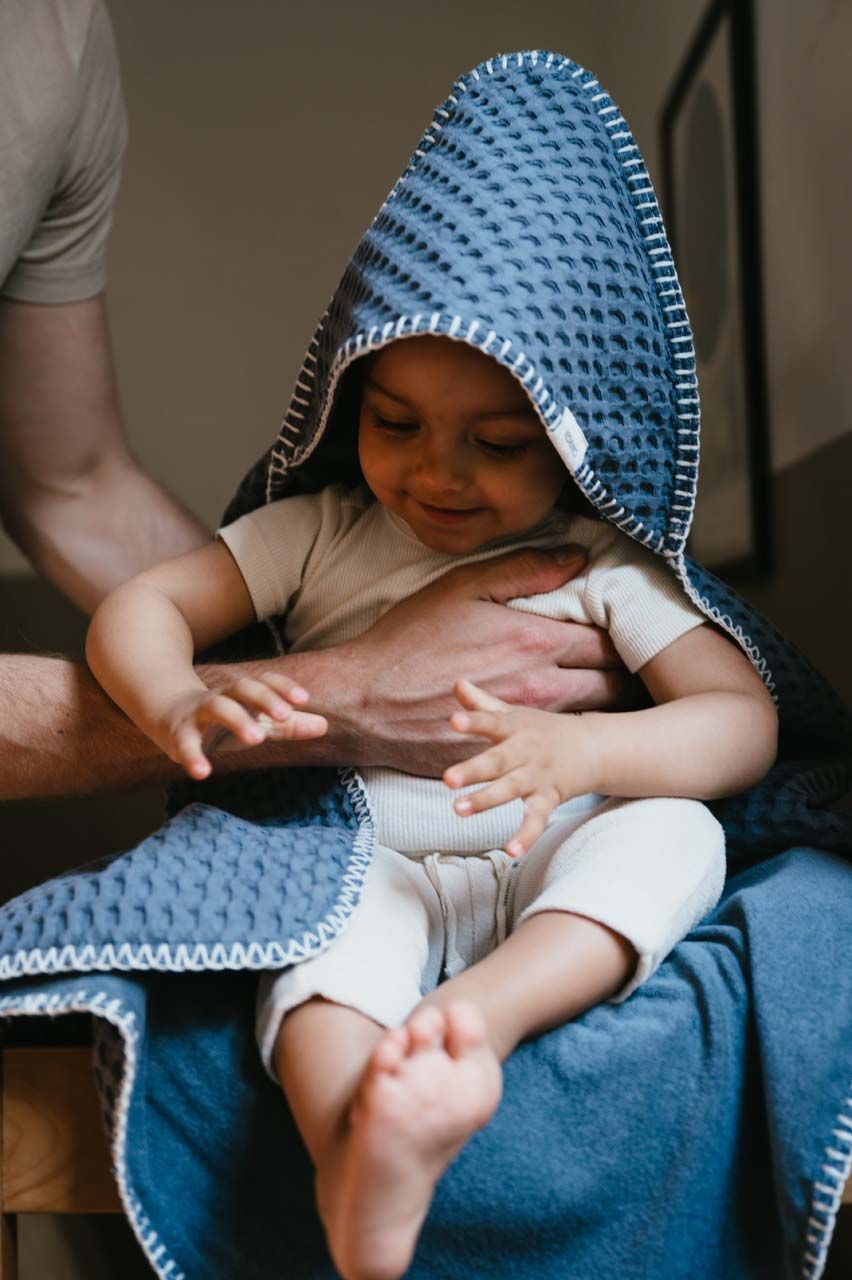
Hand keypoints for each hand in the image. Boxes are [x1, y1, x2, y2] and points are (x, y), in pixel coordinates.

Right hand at [154, 672, 327, 779]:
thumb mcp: (255, 720)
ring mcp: (197, 713)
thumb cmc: (221, 719)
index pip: (264, 682)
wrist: (166, 712)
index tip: (303, 698)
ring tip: (257, 739)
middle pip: (242, 688)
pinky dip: (192, 756)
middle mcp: (221, 696)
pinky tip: (202, 772)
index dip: (282, 687)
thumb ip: (288, 726)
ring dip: (237, 719)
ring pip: (217, 707)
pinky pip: (185, 743)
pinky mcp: (177, 733)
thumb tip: (325, 725)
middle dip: (264, 699)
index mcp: (241, 693)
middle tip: (285, 715)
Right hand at [331, 547, 627, 774]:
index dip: (621, 635)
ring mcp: (526, 727)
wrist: (365, 702)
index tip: (621, 629)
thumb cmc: (409, 639)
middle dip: (620, 672)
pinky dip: (563, 733)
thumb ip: (526, 570)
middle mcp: (541, 688)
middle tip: (621, 662)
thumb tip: (578, 557)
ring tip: (598, 688)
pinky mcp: (509, 754)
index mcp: (535, 642)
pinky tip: (559, 722)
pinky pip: (552, 745)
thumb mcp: (463, 588)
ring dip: (597, 702)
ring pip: (587, 717)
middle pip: (610, 686)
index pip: (607, 642)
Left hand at [443, 678, 601, 855]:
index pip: (491, 722)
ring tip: (458, 810)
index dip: (473, 721)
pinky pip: (537, 819)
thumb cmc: (541, 730)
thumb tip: (456, 683)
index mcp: (514, 728)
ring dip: (486, 800)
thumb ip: (483, 705)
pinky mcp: (549, 799)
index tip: (454, 721)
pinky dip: (526, 836)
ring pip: (511, 789)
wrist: (592, 747)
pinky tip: (511, 851)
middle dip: (473, 770)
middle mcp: (526, 752)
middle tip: (447, 779)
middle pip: (498, 761)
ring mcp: (538, 776)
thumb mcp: (514, 715)